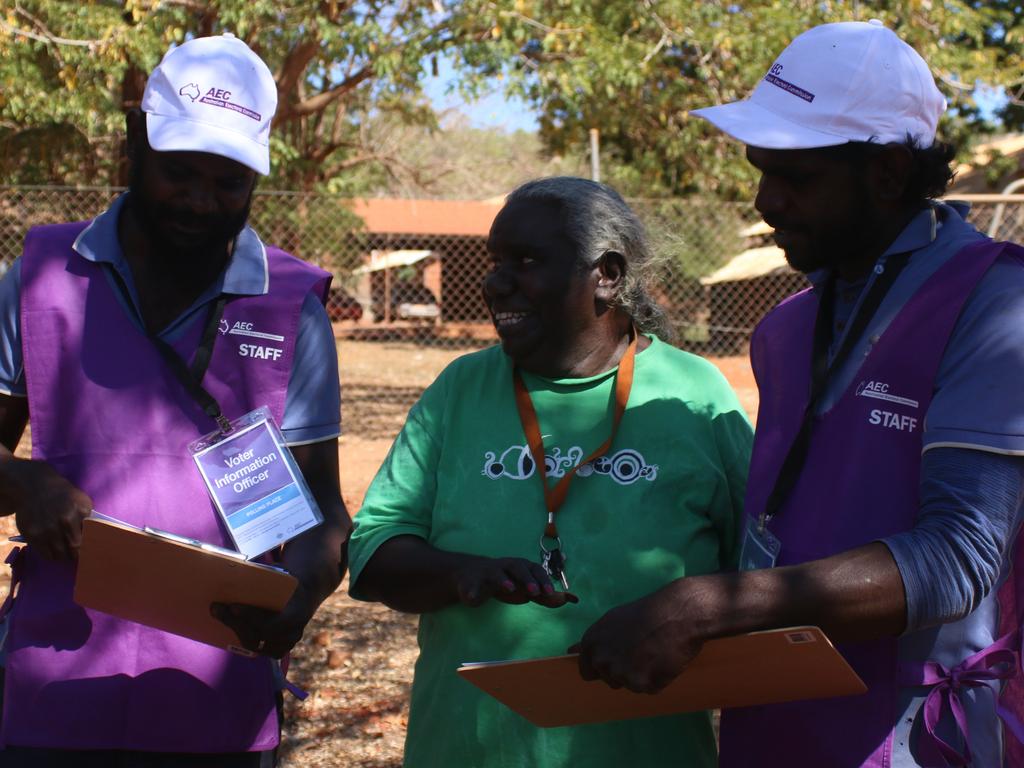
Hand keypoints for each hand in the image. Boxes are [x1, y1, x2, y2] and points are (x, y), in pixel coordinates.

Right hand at [8, 459, 92, 560]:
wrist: (36, 487)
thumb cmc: (64, 496)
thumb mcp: (82, 502)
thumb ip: (90, 519)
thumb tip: (98, 538)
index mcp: (79, 512)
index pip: (89, 538)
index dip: (91, 549)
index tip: (93, 554)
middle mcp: (62, 521)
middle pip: (74, 549)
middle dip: (78, 555)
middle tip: (80, 557)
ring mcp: (46, 529)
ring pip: (59, 555)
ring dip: (64, 557)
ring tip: (67, 555)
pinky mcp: (32, 534)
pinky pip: (44, 553)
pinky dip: (51, 555)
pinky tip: (54, 551)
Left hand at [211, 581, 318, 658]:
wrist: (303, 597)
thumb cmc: (288, 584)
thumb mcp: (282, 577)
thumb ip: (263, 579)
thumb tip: (231, 574)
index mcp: (298, 614)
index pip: (272, 623)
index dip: (251, 617)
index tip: (232, 606)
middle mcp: (292, 634)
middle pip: (259, 637)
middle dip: (235, 623)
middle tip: (216, 608)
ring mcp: (284, 645)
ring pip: (253, 645)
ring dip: (233, 629)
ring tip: (219, 614)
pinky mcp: (275, 651)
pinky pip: (253, 649)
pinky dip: (238, 637)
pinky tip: (227, 623)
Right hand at [453, 556, 577, 608]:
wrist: (474, 577)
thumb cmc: (507, 582)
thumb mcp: (528, 589)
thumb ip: (547, 595)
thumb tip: (573, 599)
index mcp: (521, 567)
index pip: (535, 570)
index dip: (543, 580)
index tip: (549, 593)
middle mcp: (506, 566)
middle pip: (518, 567)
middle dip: (527, 578)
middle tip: (535, 592)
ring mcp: (488, 573)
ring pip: (496, 573)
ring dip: (503, 580)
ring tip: (509, 588)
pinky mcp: (471, 583)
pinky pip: (470, 587)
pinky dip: (471, 591)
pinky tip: (472, 599)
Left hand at [571, 579, 703, 693]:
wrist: (677, 613)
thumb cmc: (646, 613)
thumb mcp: (612, 621)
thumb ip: (594, 641)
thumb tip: (570, 652)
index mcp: (591, 644)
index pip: (587, 671)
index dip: (603, 666)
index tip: (617, 657)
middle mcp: (602, 660)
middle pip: (610, 679)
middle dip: (624, 670)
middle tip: (640, 649)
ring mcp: (621, 674)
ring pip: (631, 685)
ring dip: (642, 675)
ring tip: (653, 651)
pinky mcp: (643, 685)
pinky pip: (649, 688)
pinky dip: (657, 679)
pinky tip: (663, 659)